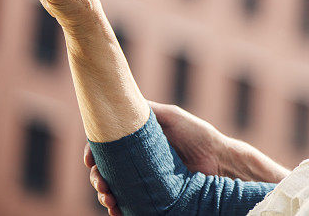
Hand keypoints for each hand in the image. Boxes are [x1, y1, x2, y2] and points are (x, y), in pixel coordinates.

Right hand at [84, 100, 227, 213]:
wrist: (220, 160)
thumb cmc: (197, 134)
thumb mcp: (172, 117)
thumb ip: (148, 111)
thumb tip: (121, 102)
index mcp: (139, 141)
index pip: (108, 147)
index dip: (94, 152)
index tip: (89, 160)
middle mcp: (139, 160)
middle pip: (107, 170)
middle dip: (98, 178)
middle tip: (101, 184)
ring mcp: (144, 179)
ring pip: (115, 189)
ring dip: (106, 196)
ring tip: (110, 199)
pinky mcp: (153, 195)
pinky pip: (131, 204)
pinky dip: (119, 209)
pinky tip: (117, 211)